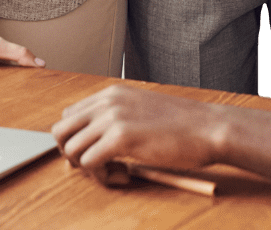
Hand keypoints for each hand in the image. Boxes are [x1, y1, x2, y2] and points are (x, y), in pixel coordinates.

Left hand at [53, 85, 270, 181]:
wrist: (209, 128)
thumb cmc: (182, 126)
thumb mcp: (142, 111)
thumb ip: (117, 119)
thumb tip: (93, 142)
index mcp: (112, 93)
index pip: (70, 115)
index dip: (77, 140)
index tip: (98, 153)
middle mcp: (107, 101)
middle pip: (60, 130)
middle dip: (72, 153)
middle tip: (97, 165)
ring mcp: (113, 117)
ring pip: (71, 148)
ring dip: (86, 167)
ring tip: (114, 171)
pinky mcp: (121, 137)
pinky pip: (88, 163)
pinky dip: (100, 177)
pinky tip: (123, 175)